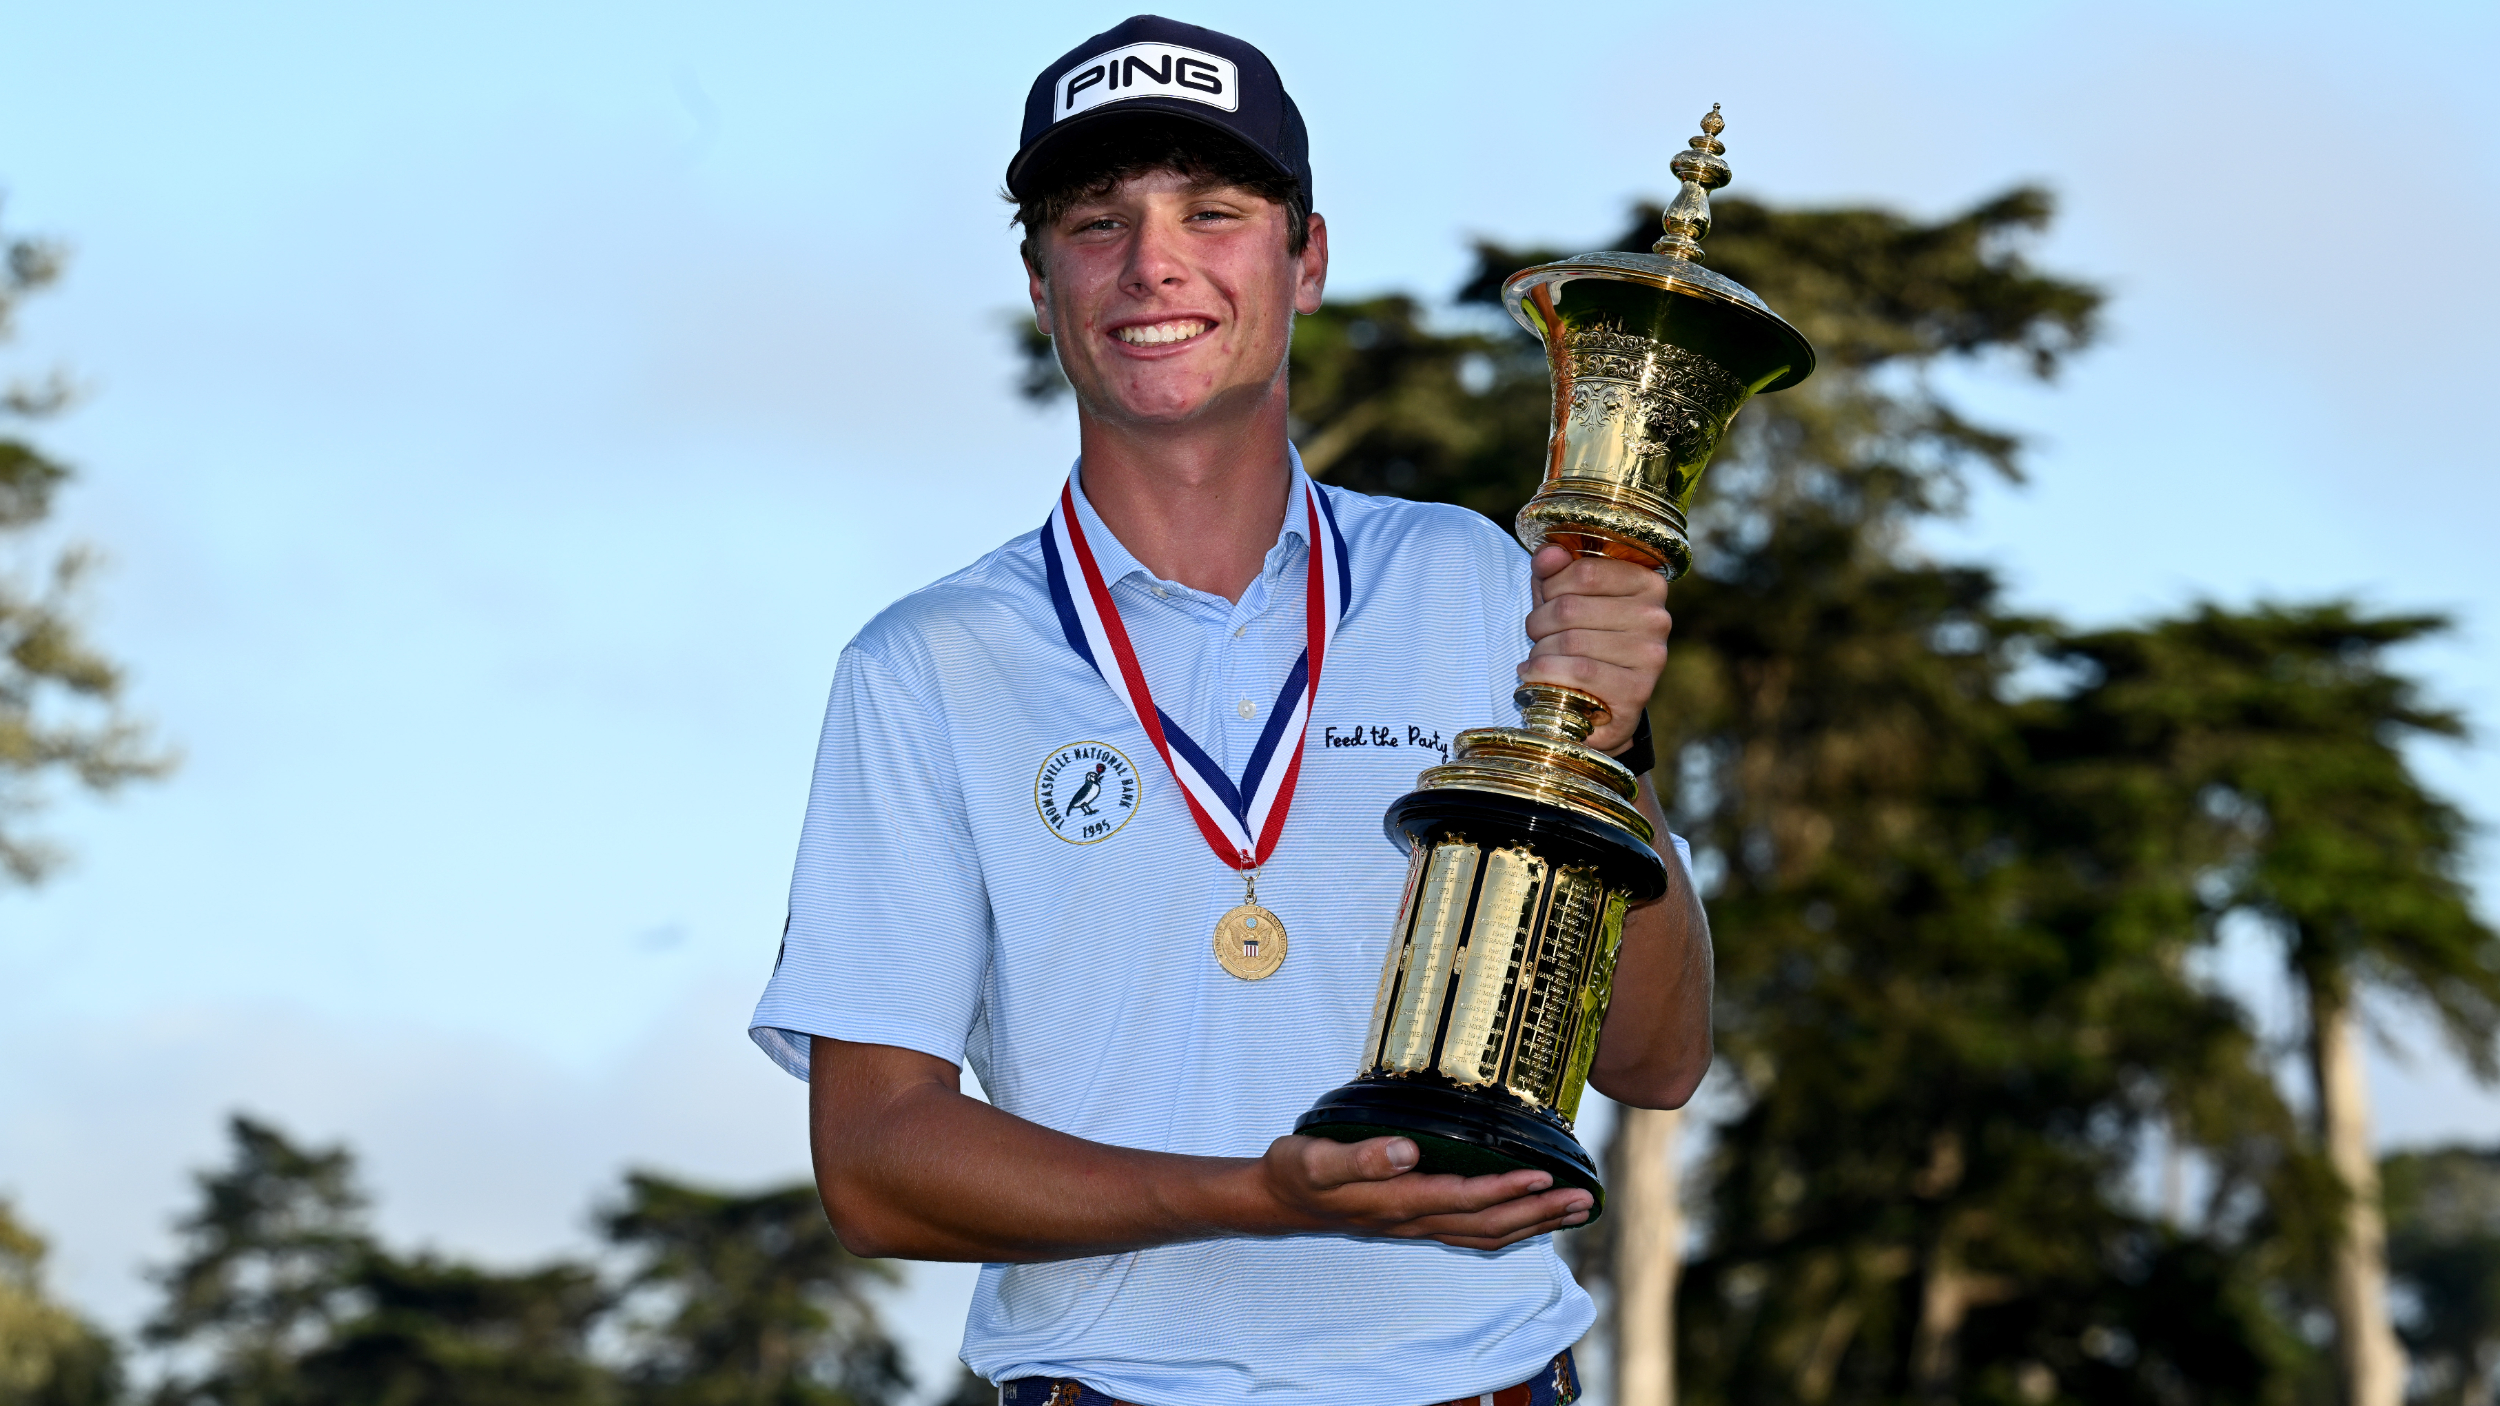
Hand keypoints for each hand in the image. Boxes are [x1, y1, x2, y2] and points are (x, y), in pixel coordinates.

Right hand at [1250, 1134, 1592, 1250]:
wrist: (1278, 1198)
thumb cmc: (1297, 1172)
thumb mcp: (1316, 1158)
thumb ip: (1361, 1156)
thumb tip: (1407, 1150)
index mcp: (1397, 1202)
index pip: (1465, 1198)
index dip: (1508, 1189)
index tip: (1546, 1174)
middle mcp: (1415, 1219)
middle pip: (1490, 1225)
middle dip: (1539, 1213)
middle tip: (1584, 1199)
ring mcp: (1418, 1225)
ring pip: (1488, 1233)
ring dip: (1534, 1223)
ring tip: (1574, 1209)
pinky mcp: (1417, 1219)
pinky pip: (1474, 1231)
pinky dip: (1510, 1225)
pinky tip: (1529, 1214)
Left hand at [1519, 544, 1672, 754]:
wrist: (1603, 709)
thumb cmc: (1583, 642)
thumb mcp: (1566, 598)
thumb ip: (1556, 571)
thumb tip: (1549, 553)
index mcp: (1647, 583)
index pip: (1585, 571)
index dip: (1551, 586)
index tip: (1546, 601)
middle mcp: (1656, 617)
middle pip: (1571, 608)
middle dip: (1539, 623)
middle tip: (1536, 635)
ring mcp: (1650, 655)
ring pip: (1571, 641)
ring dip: (1540, 652)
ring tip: (1537, 658)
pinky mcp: (1638, 690)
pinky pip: (1579, 672)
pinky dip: (1545, 673)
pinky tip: (1534, 676)